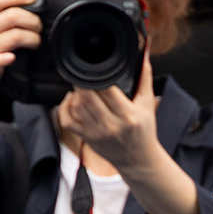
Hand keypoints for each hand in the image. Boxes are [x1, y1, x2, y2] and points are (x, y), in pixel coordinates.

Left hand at [58, 54, 201, 213]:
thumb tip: (144, 53)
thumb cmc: (143, 132)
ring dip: (75, 93)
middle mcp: (111, 126)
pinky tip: (71, 99)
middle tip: (85, 74)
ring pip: (77, 108)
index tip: (96, 67)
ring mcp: (97, 134)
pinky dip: (65, 108)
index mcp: (128, 115)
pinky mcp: (87, 139)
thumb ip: (144, 77)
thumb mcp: (147, 104)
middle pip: (88, 99)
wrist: (138, 160)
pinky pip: (68, 122)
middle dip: (83, 83)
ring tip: (80, 85)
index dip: (98, 78)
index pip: (108, 91)